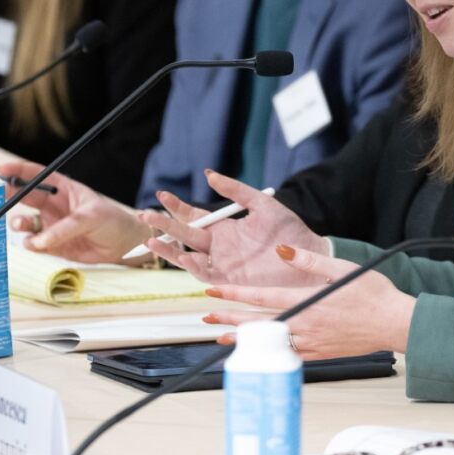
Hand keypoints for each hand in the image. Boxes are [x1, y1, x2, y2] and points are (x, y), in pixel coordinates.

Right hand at [0, 161, 150, 263]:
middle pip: (22, 197)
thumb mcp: (92, 217)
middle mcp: (52, 205)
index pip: (36, 175)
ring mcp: (50, 224)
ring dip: (17, 223)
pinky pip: (33, 243)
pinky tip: (35, 244)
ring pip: (24, 222)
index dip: (18, 171)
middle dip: (6, 196)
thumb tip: (40, 240)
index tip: (0, 170)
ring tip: (19, 225)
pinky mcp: (51, 245)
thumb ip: (65, 227)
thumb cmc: (113, 221)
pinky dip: (30, 243)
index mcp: (63, 188)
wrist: (124, 245)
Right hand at [142, 169, 327, 286]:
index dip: (177, 207)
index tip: (162, 194)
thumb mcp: (262, 204)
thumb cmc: (290, 232)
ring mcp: (222, 264)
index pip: (194, 215)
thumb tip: (209, 174)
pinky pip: (203, 274)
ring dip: (169, 248)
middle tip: (146, 215)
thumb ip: (236, 190)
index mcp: (226, 227)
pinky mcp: (228, 280)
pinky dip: (190, 265)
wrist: (307, 259)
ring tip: (151, 238)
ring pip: (187, 256)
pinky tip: (181, 255)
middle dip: (164, 225)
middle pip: (184, 235)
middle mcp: (219, 246)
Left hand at [204, 244, 416, 358]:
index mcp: (306, 301)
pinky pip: (286, 354)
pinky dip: (267, 351)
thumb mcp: (341, 268)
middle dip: (229, 319)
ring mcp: (310, 343)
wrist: (393, 323)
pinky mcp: (319, 353)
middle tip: (206, 318)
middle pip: (257, 323)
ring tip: (221, 338)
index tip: (213, 291)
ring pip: (268, 342)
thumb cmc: (372, 294)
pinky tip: (258, 349)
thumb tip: (281, 251)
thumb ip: (309, 261)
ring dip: (243, 339)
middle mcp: (304, 325)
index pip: (261, 297)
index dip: (234, 294)